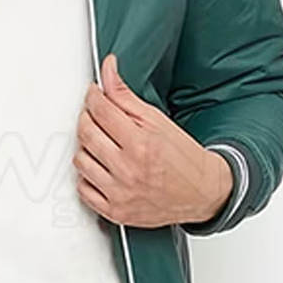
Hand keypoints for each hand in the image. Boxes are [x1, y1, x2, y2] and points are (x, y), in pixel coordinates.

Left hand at [73, 54, 232, 227]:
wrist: (203, 193)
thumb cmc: (183, 158)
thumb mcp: (157, 120)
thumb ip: (125, 96)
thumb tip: (108, 71)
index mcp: (140, 144)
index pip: (100, 110)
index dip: (92, 96)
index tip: (93, 94)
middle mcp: (128, 170)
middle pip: (85, 133)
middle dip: (86, 117)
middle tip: (96, 115)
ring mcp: (120, 193)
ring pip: (79, 160)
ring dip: (86, 147)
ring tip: (101, 143)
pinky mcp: (115, 212)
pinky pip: (82, 189)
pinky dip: (86, 176)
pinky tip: (100, 168)